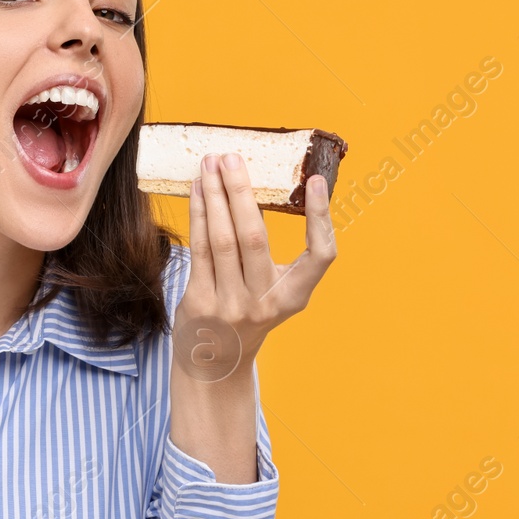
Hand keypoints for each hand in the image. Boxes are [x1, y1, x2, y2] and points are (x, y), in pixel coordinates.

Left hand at [172, 153, 338, 383]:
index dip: (321, 218)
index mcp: (294, 296)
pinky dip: (198, 215)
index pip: (321, 256)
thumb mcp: (271, 290)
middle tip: (232, 157)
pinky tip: (197, 190)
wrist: (214, 362)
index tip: (316, 182)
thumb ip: (269, 252)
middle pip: (255, 236)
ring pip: (222, 238)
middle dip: (241, 191)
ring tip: (209, 164)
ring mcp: (231, 304)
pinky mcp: (201, 302)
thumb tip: (258, 188)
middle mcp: (266, 302)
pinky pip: (200, 249)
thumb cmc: (246, 312)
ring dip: (214, 196)